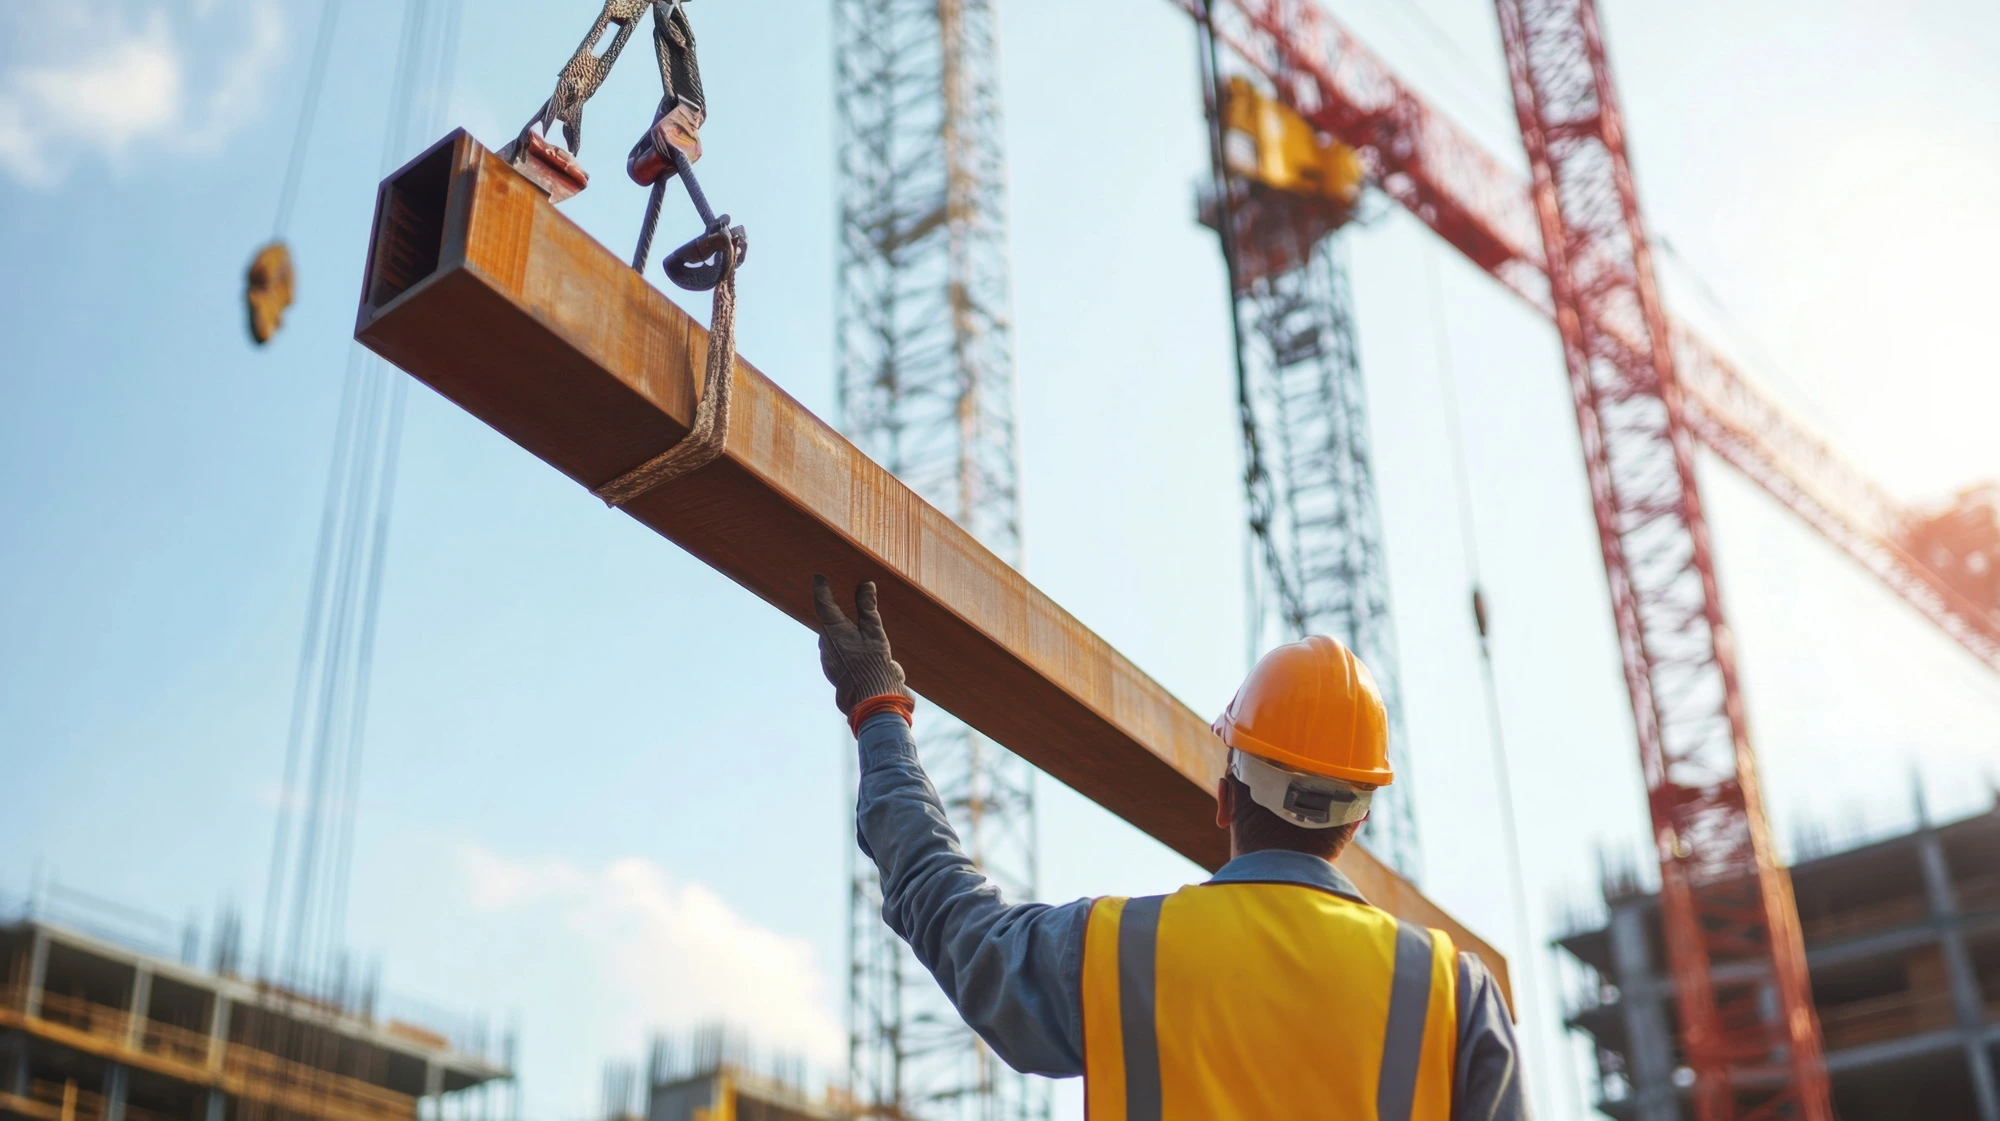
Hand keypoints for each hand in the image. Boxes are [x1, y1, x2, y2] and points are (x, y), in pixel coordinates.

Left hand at [812, 575, 910, 715]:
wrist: (870, 701)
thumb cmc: (873, 665)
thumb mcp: (874, 632)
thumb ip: (868, 608)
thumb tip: (866, 585)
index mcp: (834, 630)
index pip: (824, 603)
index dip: (822, 589)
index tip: (818, 577)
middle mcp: (825, 644)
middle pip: (828, 623)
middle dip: (835, 614)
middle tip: (843, 603)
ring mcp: (827, 660)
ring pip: (833, 640)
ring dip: (843, 635)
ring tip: (860, 635)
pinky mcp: (832, 672)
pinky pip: (838, 655)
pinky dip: (847, 650)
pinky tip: (862, 656)